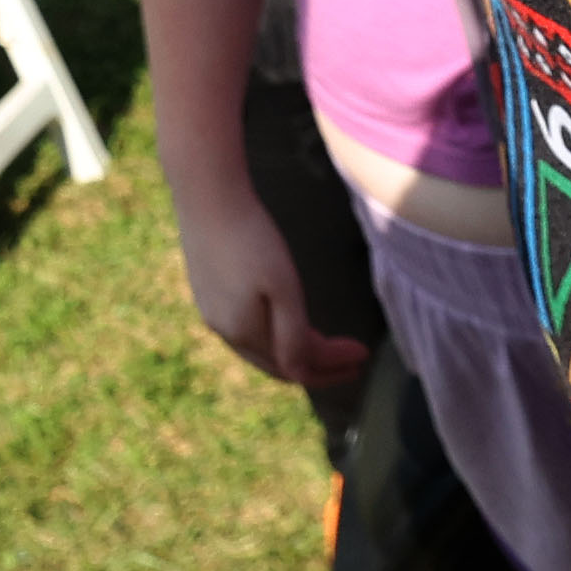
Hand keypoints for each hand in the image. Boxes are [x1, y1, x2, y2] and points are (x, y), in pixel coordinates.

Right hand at [175, 196, 369, 388]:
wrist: (206, 196)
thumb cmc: (252, 239)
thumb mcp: (282, 288)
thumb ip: (293, 335)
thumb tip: (301, 373)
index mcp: (244, 334)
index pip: (296, 367)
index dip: (332, 366)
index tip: (363, 352)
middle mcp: (224, 332)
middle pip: (277, 364)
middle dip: (317, 365)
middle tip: (351, 358)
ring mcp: (211, 313)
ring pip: (261, 347)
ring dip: (295, 350)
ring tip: (325, 344)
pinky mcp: (207, 292)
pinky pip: (246, 328)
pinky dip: (274, 334)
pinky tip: (284, 320)